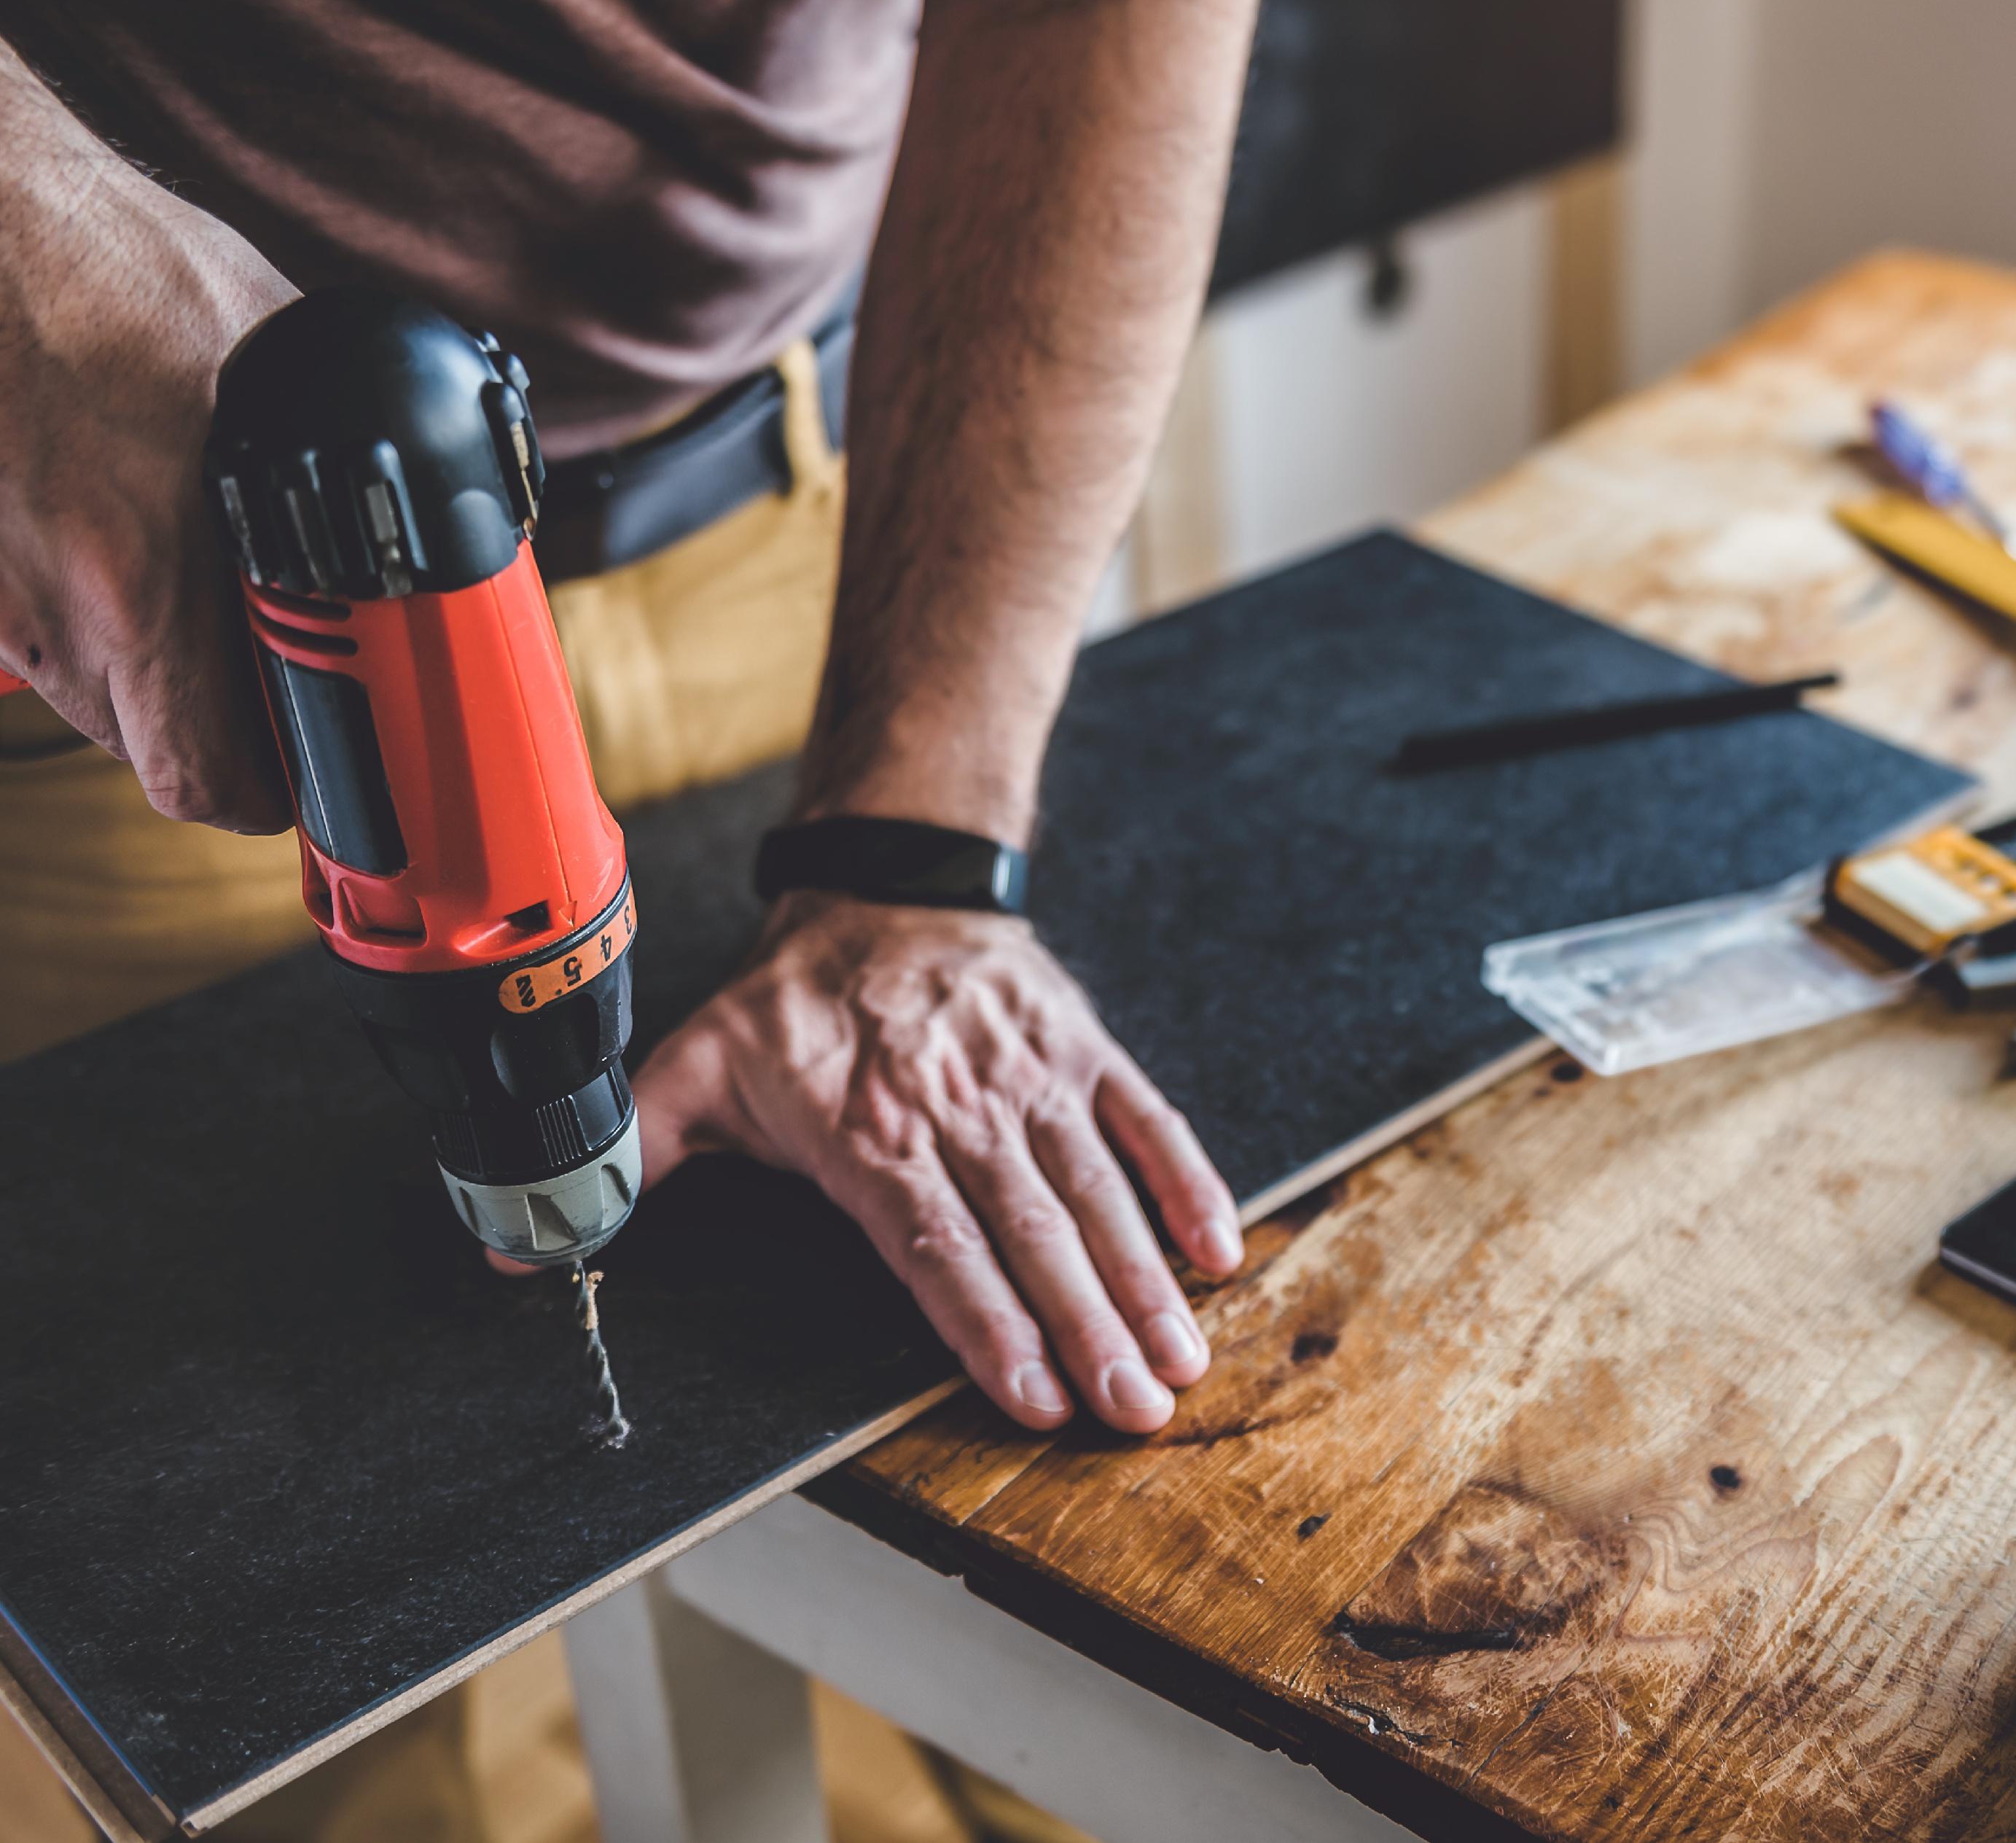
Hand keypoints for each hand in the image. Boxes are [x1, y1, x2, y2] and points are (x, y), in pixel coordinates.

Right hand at [0, 60, 297, 826]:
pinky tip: (117, 550)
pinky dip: (82, 624)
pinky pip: (30, 638)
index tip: (314, 761)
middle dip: (223, 737)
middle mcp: (58, 604)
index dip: (270, 790)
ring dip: (152, 683)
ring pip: (90, 703)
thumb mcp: (279, 354)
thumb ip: (346, 438)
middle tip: (276, 687)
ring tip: (199, 607)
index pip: (209, 774)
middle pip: (153, 755)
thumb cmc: (113, 264)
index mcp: (148, 575)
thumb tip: (435, 473)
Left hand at [627, 894, 1243, 1433]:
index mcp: (871, 1133)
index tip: (1034, 1395)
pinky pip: (1144, 1122)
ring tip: (1180, 1361)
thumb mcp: (695, 1065)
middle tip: (1135, 1410)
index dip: (987, 1325)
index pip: (937, 1245)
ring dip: (1144, 1279)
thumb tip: (520, 1238)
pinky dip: (1186, 1182)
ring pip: (1096, 1190)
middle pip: (1032, 1235)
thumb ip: (627, 1156)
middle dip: (1089, 1329)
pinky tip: (1219, 1247)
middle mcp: (962, 1113)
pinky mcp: (1082, 1054)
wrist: (887, 882)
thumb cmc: (793, 998)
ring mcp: (1032, 1080)